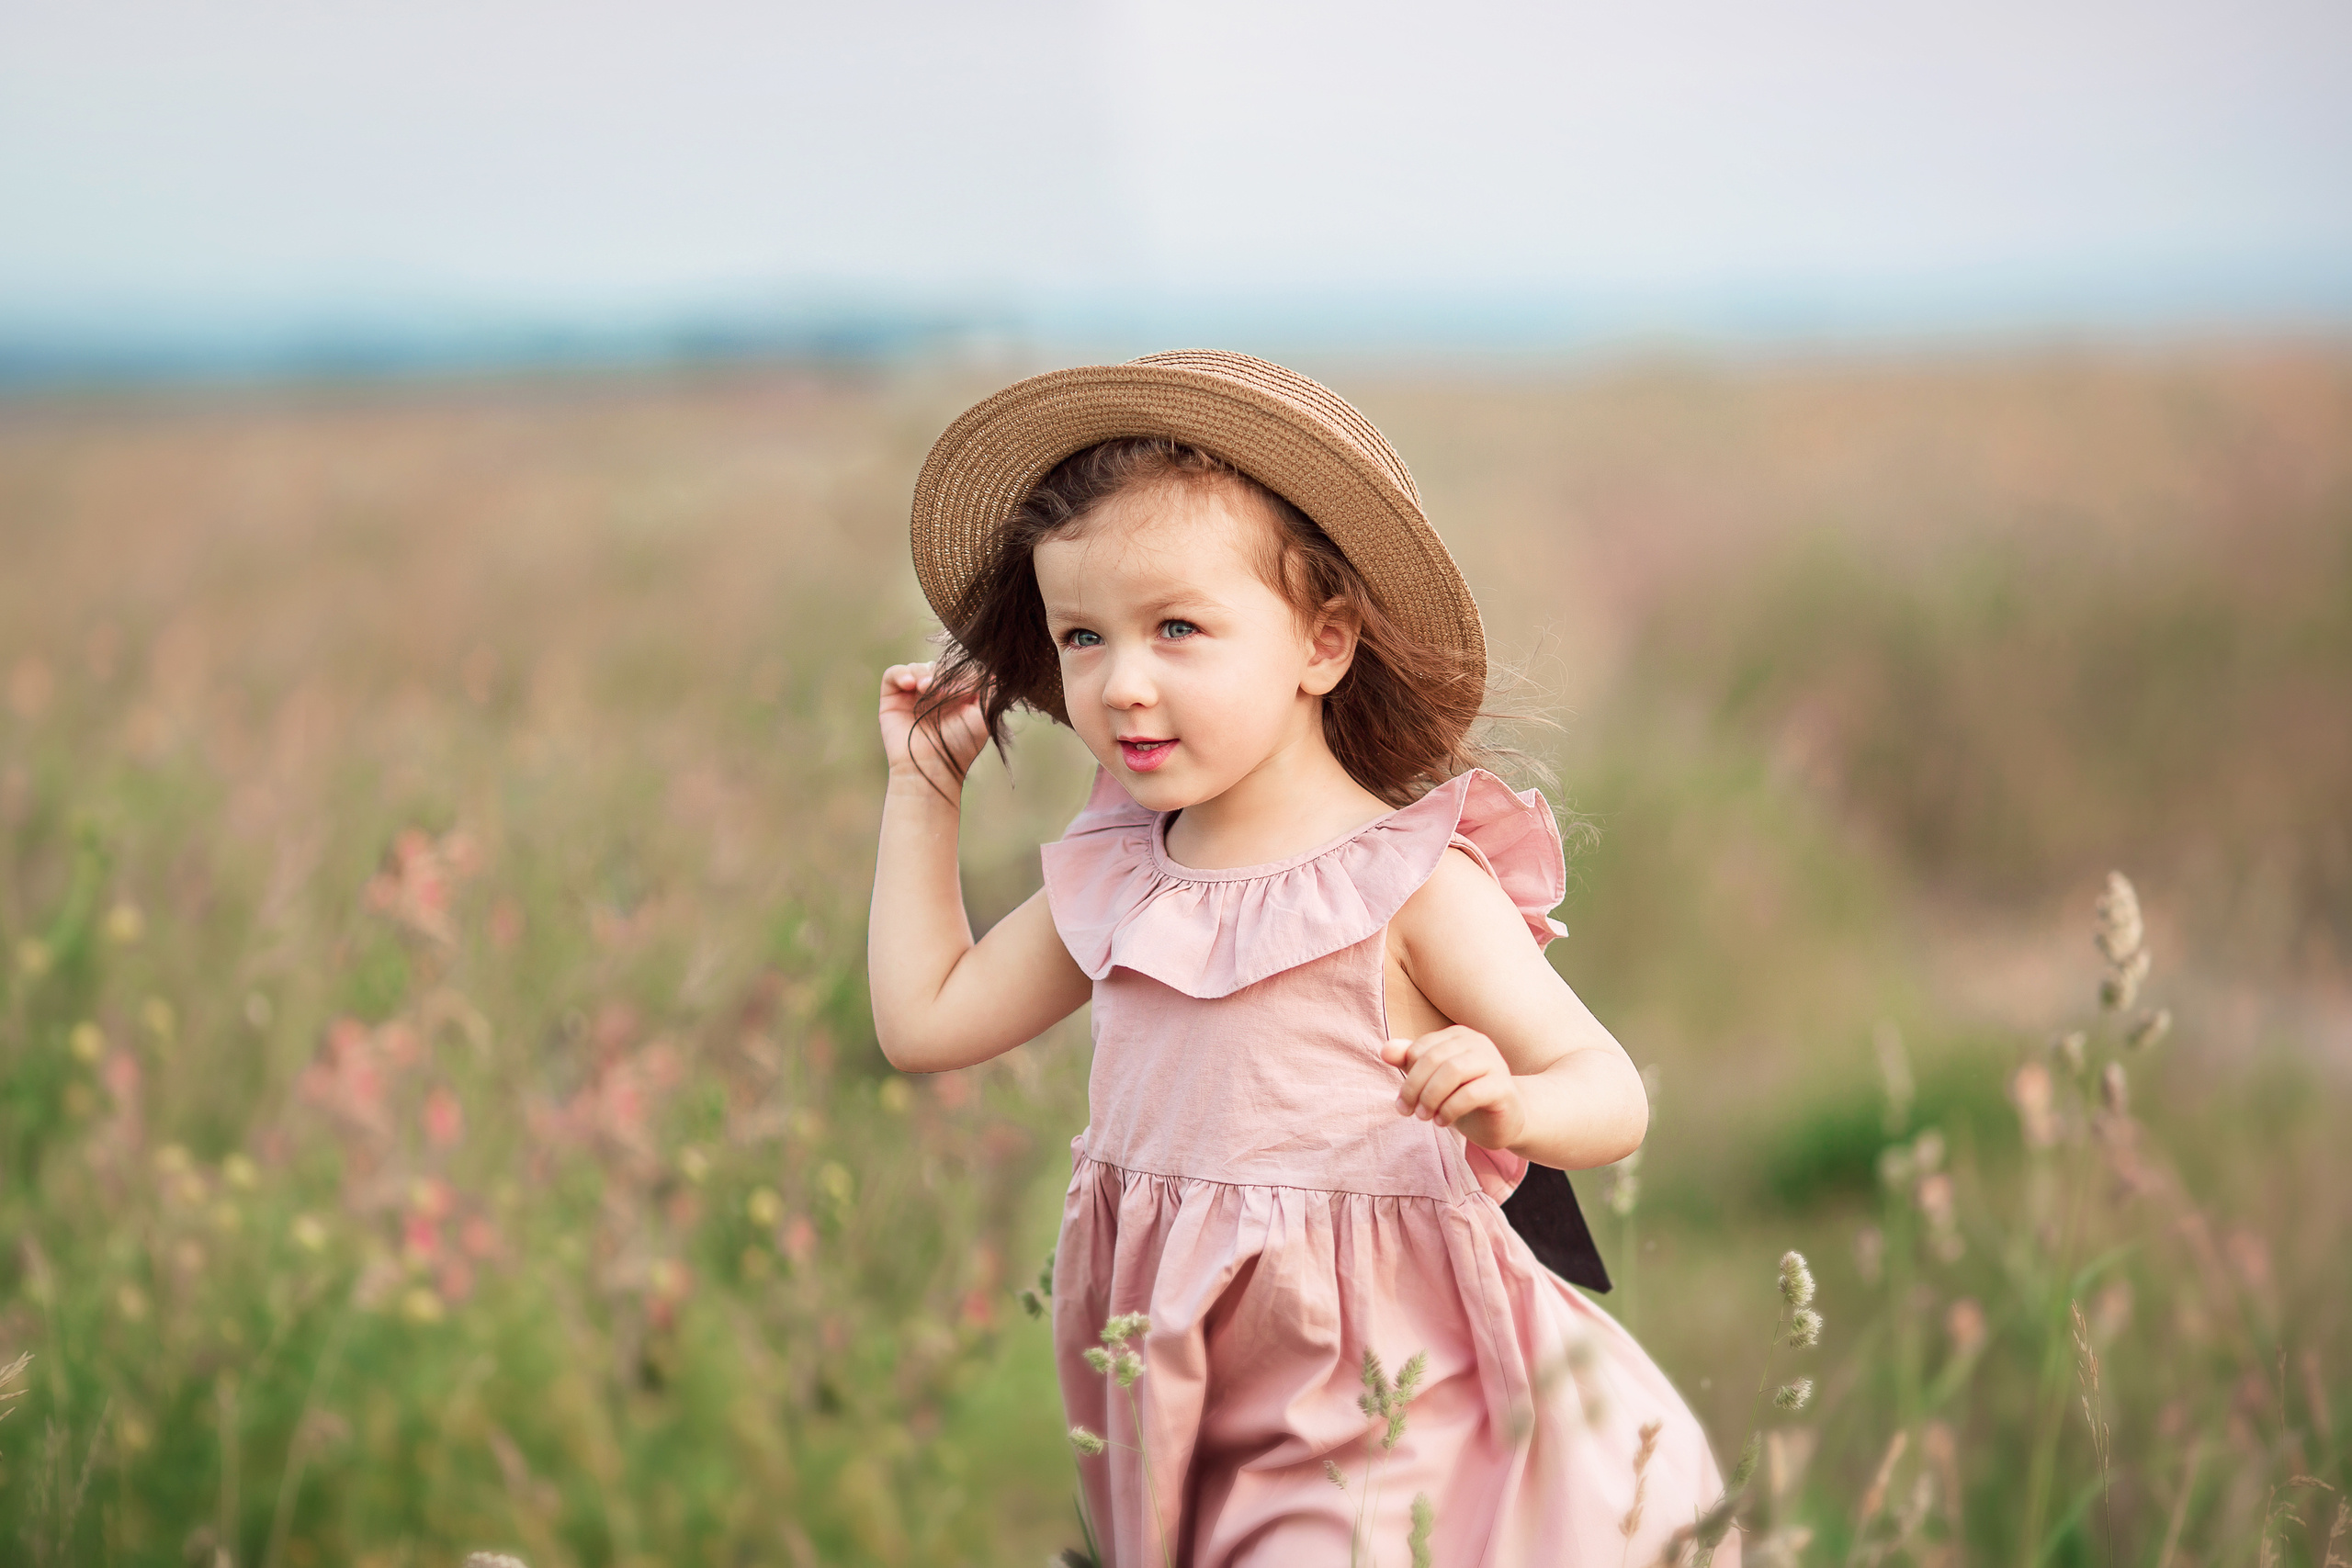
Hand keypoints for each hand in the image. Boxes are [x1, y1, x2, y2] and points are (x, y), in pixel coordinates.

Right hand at [878, 662, 990, 785]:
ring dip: (923, 673)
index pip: (959, 669)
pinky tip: (910, 684)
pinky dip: (901, 673)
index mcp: (956, 697)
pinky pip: (893, 673)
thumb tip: (993, 671)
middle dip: (943, 674)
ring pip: (918, 667)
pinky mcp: (892, 698)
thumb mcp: (983, 718)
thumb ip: (990, 693)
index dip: (962, 673)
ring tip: (925, 689)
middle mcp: (934, 695)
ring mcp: (912, 696)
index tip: (965, 689)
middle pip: (938, 665)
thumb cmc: (959, 747)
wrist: (930, 767)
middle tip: (944, 692)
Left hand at [1382, 1027, 1527, 1152]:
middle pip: (1434, 1059)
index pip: (1422, 1048)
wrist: (1503, 1120)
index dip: (1406, 1075)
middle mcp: (1478, 1043)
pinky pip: (1471, 1094)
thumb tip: (1384, 1051)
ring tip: (1425, 1117)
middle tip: (1407, 1112)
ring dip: (1431, 1097)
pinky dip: (1450, 1109)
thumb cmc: (1463, 1096)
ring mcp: (1494, 1063)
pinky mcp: (1503, 1088)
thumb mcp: (1432, 1079)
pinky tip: (1443, 1121)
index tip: (1402, 1102)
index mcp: (1459, 1036)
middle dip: (1414, 1088)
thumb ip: (1410, 1061)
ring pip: (1453, 1071)